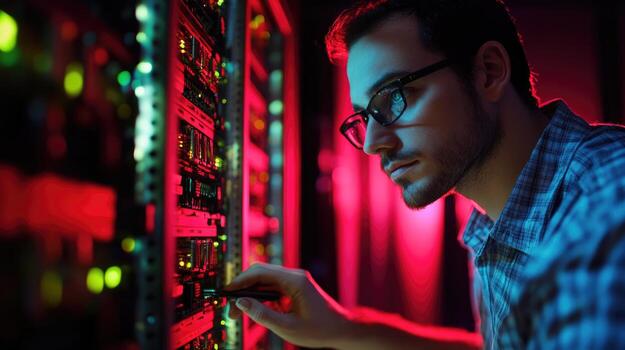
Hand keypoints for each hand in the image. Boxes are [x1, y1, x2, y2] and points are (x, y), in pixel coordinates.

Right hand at [225, 263, 351, 347]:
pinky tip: (255, 310)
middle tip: (231, 308)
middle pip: (260, 273)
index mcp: (295, 281)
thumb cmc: (320, 329)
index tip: (226, 292)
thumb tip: (241, 304)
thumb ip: (262, 315)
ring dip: (251, 294)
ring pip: (265, 280)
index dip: (240, 281)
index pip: (260, 273)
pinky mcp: (294, 288)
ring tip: (239, 312)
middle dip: (243, 288)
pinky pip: (272, 287)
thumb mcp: (288, 327)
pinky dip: (261, 297)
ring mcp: (295, 281)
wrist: (342, 330)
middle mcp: (295, 276)